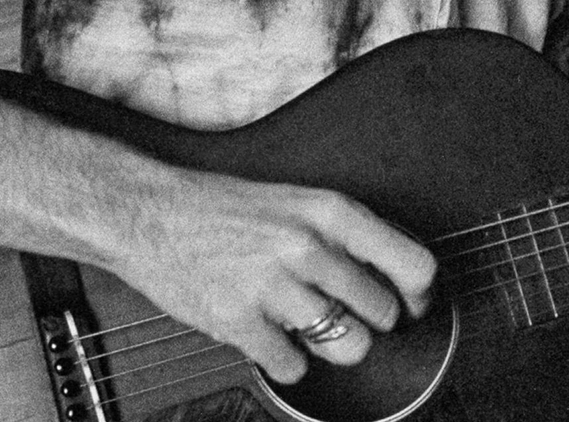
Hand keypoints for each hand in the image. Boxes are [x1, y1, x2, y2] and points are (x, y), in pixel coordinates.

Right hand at [106, 169, 436, 384]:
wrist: (148, 212)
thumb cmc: (224, 208)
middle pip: (383, 314)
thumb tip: (401, 273)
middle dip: (367, 320)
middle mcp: (308, 246)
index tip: (410, 304)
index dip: (419, 295)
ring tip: (309, 326)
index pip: (414, 264)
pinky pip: (293, 367)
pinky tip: (270, 334)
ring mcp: (274, 286)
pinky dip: (285, 361)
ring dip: (333, 346)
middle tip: (342, 312)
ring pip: (348, 346)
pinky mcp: (240, 321)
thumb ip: (348, 233)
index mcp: (330, 212)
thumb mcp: (299, 201)